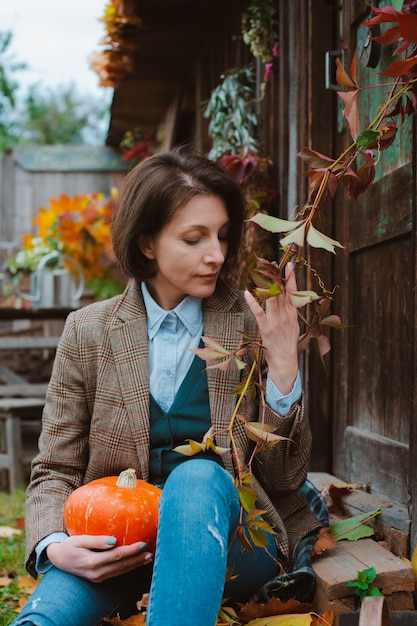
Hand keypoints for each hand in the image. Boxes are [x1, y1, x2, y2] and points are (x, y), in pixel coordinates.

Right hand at [46, 535, 152, 582]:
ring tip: (147, 558)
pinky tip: (135, 562)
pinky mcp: (99, 578)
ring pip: (121, 571)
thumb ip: (97, 541)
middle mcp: (97, 573)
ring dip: (135, 565)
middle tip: (151, 553)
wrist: (58, 560)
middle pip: (122, 566)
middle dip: (137, 560)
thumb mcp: (80, 540)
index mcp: (92, 562)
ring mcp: (98, 577)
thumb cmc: (69, 546)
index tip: (143, 544)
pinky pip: (116, 573)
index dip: (131, 551)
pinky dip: (127, 568)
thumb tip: (114, 541)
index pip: (117, 556)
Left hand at [244, 262, 298, 394]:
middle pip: (280, 292)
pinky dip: (253, 301)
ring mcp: (275, 321)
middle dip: (276, 277)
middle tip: (271, 263)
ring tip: (260, 272)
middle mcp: (285, 315)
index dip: (291, 278)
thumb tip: (287, 297)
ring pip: (271, 298)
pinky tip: (248, 292)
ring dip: (265, 285)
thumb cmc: (288, 342)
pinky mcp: (265, 327)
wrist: (285, 360)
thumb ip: (290, 311)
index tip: (290, 265)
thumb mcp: (294, 325)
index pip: (293, 292)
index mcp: (293, 314)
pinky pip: (258, 311)